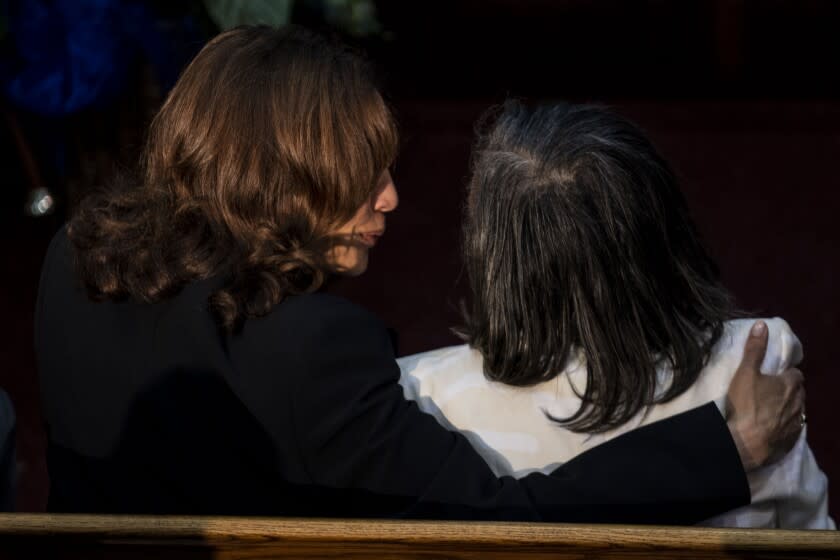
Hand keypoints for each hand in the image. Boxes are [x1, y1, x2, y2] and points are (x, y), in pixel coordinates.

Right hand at [725, 320, 804, 470]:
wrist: (745, 443)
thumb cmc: (745, 404)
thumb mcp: (745, 372)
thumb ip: (754, 349)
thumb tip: (762, 325)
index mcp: (790, 384)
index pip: (795, 374)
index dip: (785, 374)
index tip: (774, 375)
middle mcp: (799, 403)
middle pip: (798, 393)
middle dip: (788, 391)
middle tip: (769, 392)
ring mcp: (796, 424)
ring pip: (797, 412)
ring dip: (787, 409)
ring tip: (769, 410)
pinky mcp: (790, 442)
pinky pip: (791, 431)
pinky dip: (784, 427)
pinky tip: (771, 429)